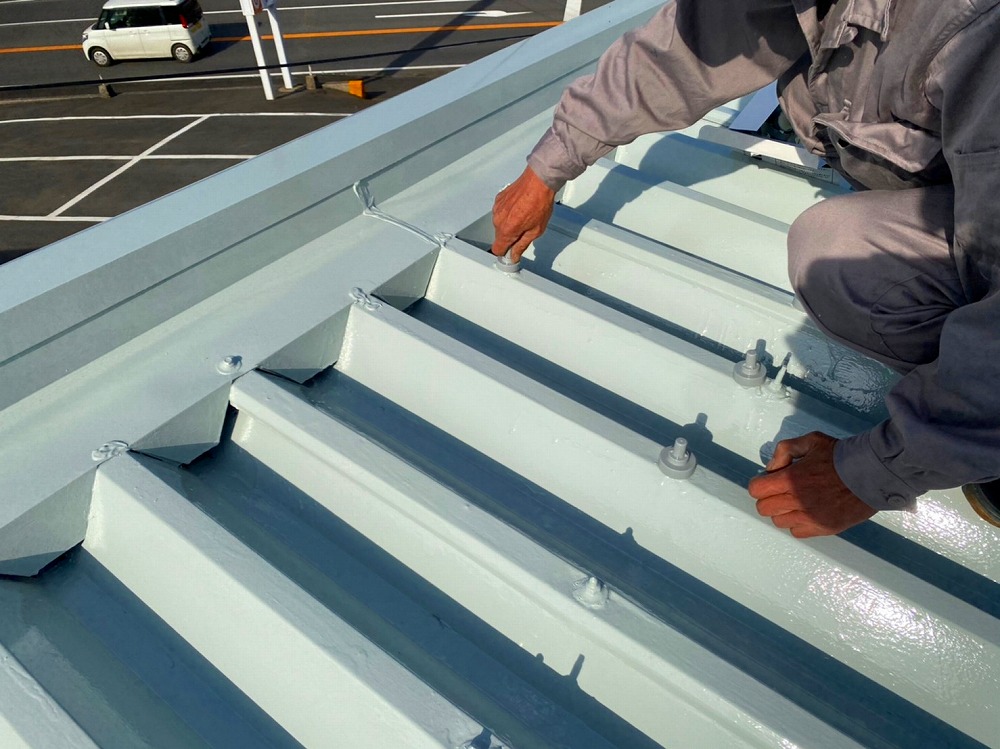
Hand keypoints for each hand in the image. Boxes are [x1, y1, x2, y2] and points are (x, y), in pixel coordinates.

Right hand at [491, 166, 555, 261]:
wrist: (539, 181)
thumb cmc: (540, 203)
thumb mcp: (536, 230)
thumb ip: (521, 245)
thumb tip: (514, 255)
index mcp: (507, 230)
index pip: (497, 249)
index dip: (505, 252)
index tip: (511, 252)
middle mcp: (498, 220)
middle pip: (499, 236)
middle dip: (510, 236)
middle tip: (525, 229)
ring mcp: (497, 208)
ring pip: (500, 224)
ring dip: (509, 223)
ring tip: (524, 216)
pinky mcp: (499, 200)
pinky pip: (500, 212)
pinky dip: (508, 213)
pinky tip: (520, 208)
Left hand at [748, 432, 875, 537]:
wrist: (872, 474)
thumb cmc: (840, 455)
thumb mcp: (810, 441)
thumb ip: (785, 450)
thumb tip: (770, 468)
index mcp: (790, 479)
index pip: (756, 490)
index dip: (760, 484)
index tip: (769, 481)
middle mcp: (797, 501)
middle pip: (764, 508)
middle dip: (768, 497)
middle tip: (781, 491)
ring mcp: (810, 518)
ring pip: (779, 521)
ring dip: (782, 511)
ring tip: (796, 502)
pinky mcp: (823, 528)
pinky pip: (797, 532)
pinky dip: (797, 524)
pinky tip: (806, 512)